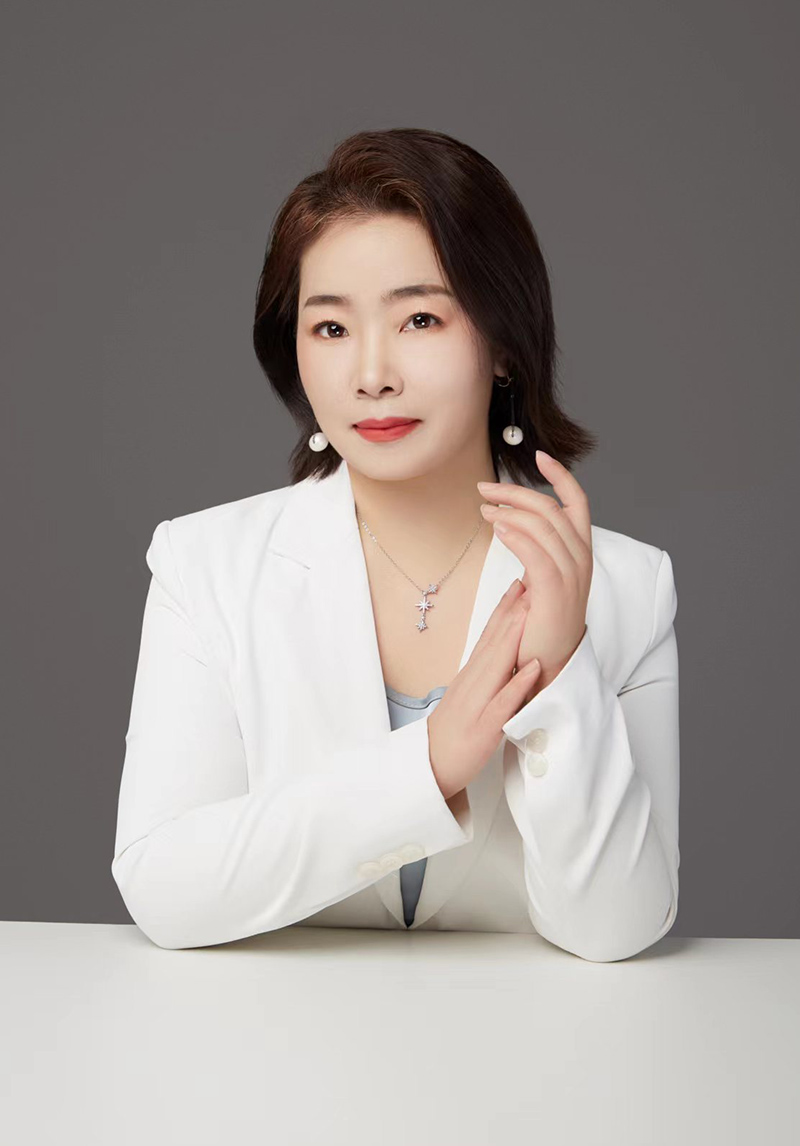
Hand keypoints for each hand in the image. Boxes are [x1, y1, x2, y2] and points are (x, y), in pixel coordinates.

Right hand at [427, 578, 541, 800]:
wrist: (428, 767)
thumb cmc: (452, 733)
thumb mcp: (468, 697)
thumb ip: (486, 676)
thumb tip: (504, 654)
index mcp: (470, 676)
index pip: (488, 635)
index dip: (504, 608)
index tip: (520, 583)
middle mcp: (472, 683)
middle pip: (493, 642)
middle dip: (513, 612)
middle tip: (530, 582)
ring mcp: (476, 704)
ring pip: (497, 665)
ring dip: (514, 637)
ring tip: (531, 611)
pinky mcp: (482, 729)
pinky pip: (503, 704)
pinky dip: (518, 684)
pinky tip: (533, 668)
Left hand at [478, 449, 592, 694]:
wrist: (547, 666)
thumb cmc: (539, 623)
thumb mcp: (540, 581)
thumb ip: (535, 553)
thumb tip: (512, 527)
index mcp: (580, 553)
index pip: (577, 503)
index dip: (561, 476)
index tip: (539, 455)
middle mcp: (581, 561)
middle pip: (551, 509)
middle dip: (516, 492)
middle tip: (485, 488)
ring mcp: (572, 577)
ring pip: (544, 527)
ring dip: (510, 511)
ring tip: (484, 509)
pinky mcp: (556, 594)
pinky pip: (537, 554)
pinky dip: (518, 536)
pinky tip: (497, 528)